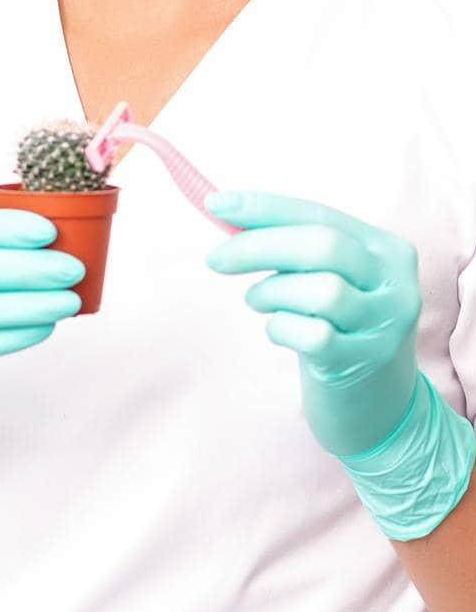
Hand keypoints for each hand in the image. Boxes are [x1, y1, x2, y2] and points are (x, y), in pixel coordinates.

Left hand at [203, 189, 421, 458]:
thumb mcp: (327, 277)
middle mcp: (396, 284)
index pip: (319, 214)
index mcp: (386, 249)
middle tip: (216, 259)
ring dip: (272, 292)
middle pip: (322, 246)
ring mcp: (386, 326)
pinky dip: (282, 327)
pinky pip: (315, 335)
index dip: (264, 207)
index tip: (214, 204)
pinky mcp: (368, 363)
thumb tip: (224, 211)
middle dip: (258, 246)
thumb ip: (291, 245)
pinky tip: (279, 330)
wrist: (380, 407)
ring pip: (323, 291)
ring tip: (257, 300)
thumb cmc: (337, 327)